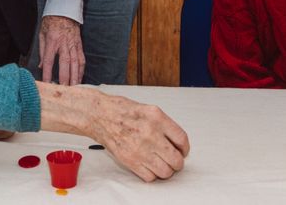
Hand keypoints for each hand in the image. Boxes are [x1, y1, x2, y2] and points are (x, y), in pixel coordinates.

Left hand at [38, 15, 83, 84]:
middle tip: (64, 90)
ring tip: (74, 88)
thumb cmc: (51, 22)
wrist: (64, 9)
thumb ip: (42, 51)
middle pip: (65, 63)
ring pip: (76, 62)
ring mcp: (73, 44)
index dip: (48, 73)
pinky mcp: (79, 44)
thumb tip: (42, 66)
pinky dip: (81, 69)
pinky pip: (81, 58)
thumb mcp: (42, 34)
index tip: (47, 83)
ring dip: (75, 76)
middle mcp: (64, 43)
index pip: (49, 60)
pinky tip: (80, 78)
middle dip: (65, 78)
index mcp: (52, 41)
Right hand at [38, 84, 189, 181]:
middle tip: (173, 159)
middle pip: (176, 159)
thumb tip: (177, 142)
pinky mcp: (130, 160)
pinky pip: (150, 176)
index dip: (185, 148)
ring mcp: (140, 148)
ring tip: (161, 164)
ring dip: (166, 170)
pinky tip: (149, 166)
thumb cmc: (121, 110)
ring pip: (165, 171)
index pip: (182, 139)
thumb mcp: (149, 109)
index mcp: (157, 118)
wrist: (99, 115)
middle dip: (177, 162)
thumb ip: (165, 125)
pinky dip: (152, 174)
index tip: (183, 150)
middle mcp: (150, 133)